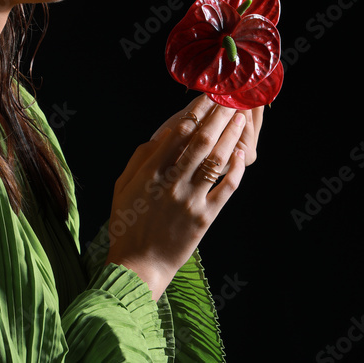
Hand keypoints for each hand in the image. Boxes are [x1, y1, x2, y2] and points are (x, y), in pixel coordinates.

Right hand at [104, 95, 263, 299]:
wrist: (139, 265)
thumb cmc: (128, 224)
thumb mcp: (122, 186)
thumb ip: (140, 159)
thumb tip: (160, 135)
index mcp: (149, 172)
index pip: (177, 133)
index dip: (195, 112)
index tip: (206, 97)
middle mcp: (171, 182)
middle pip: (201, 140)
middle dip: (218, 116)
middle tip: (229, 100)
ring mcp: (190, 200)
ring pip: (216, 159)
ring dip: (230, 136)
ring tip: (239, 118)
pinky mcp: (205, 217)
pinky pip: (226, 188)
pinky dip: (235, 169)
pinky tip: (241, 153)